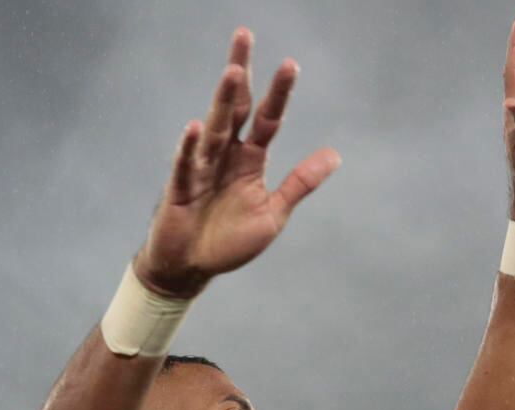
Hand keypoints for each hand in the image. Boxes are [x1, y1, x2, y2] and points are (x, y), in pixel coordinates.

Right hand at [133, 29, 339, 299]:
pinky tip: (195, 128)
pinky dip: (190, 148)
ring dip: (223, 101)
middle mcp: (225, 156)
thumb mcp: (272, 214)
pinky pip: (186, 165)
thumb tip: (335, 155)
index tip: (290, 64)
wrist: (190, 269)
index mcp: (249, 160)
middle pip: (235, 107)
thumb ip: (300, 184)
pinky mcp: (179, 189)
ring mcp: (201, 169)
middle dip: (239, 72)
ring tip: (232, 72)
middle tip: (243, 35)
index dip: (279, 93)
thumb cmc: (228, 243)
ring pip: (214, 128)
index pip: (267, 119)